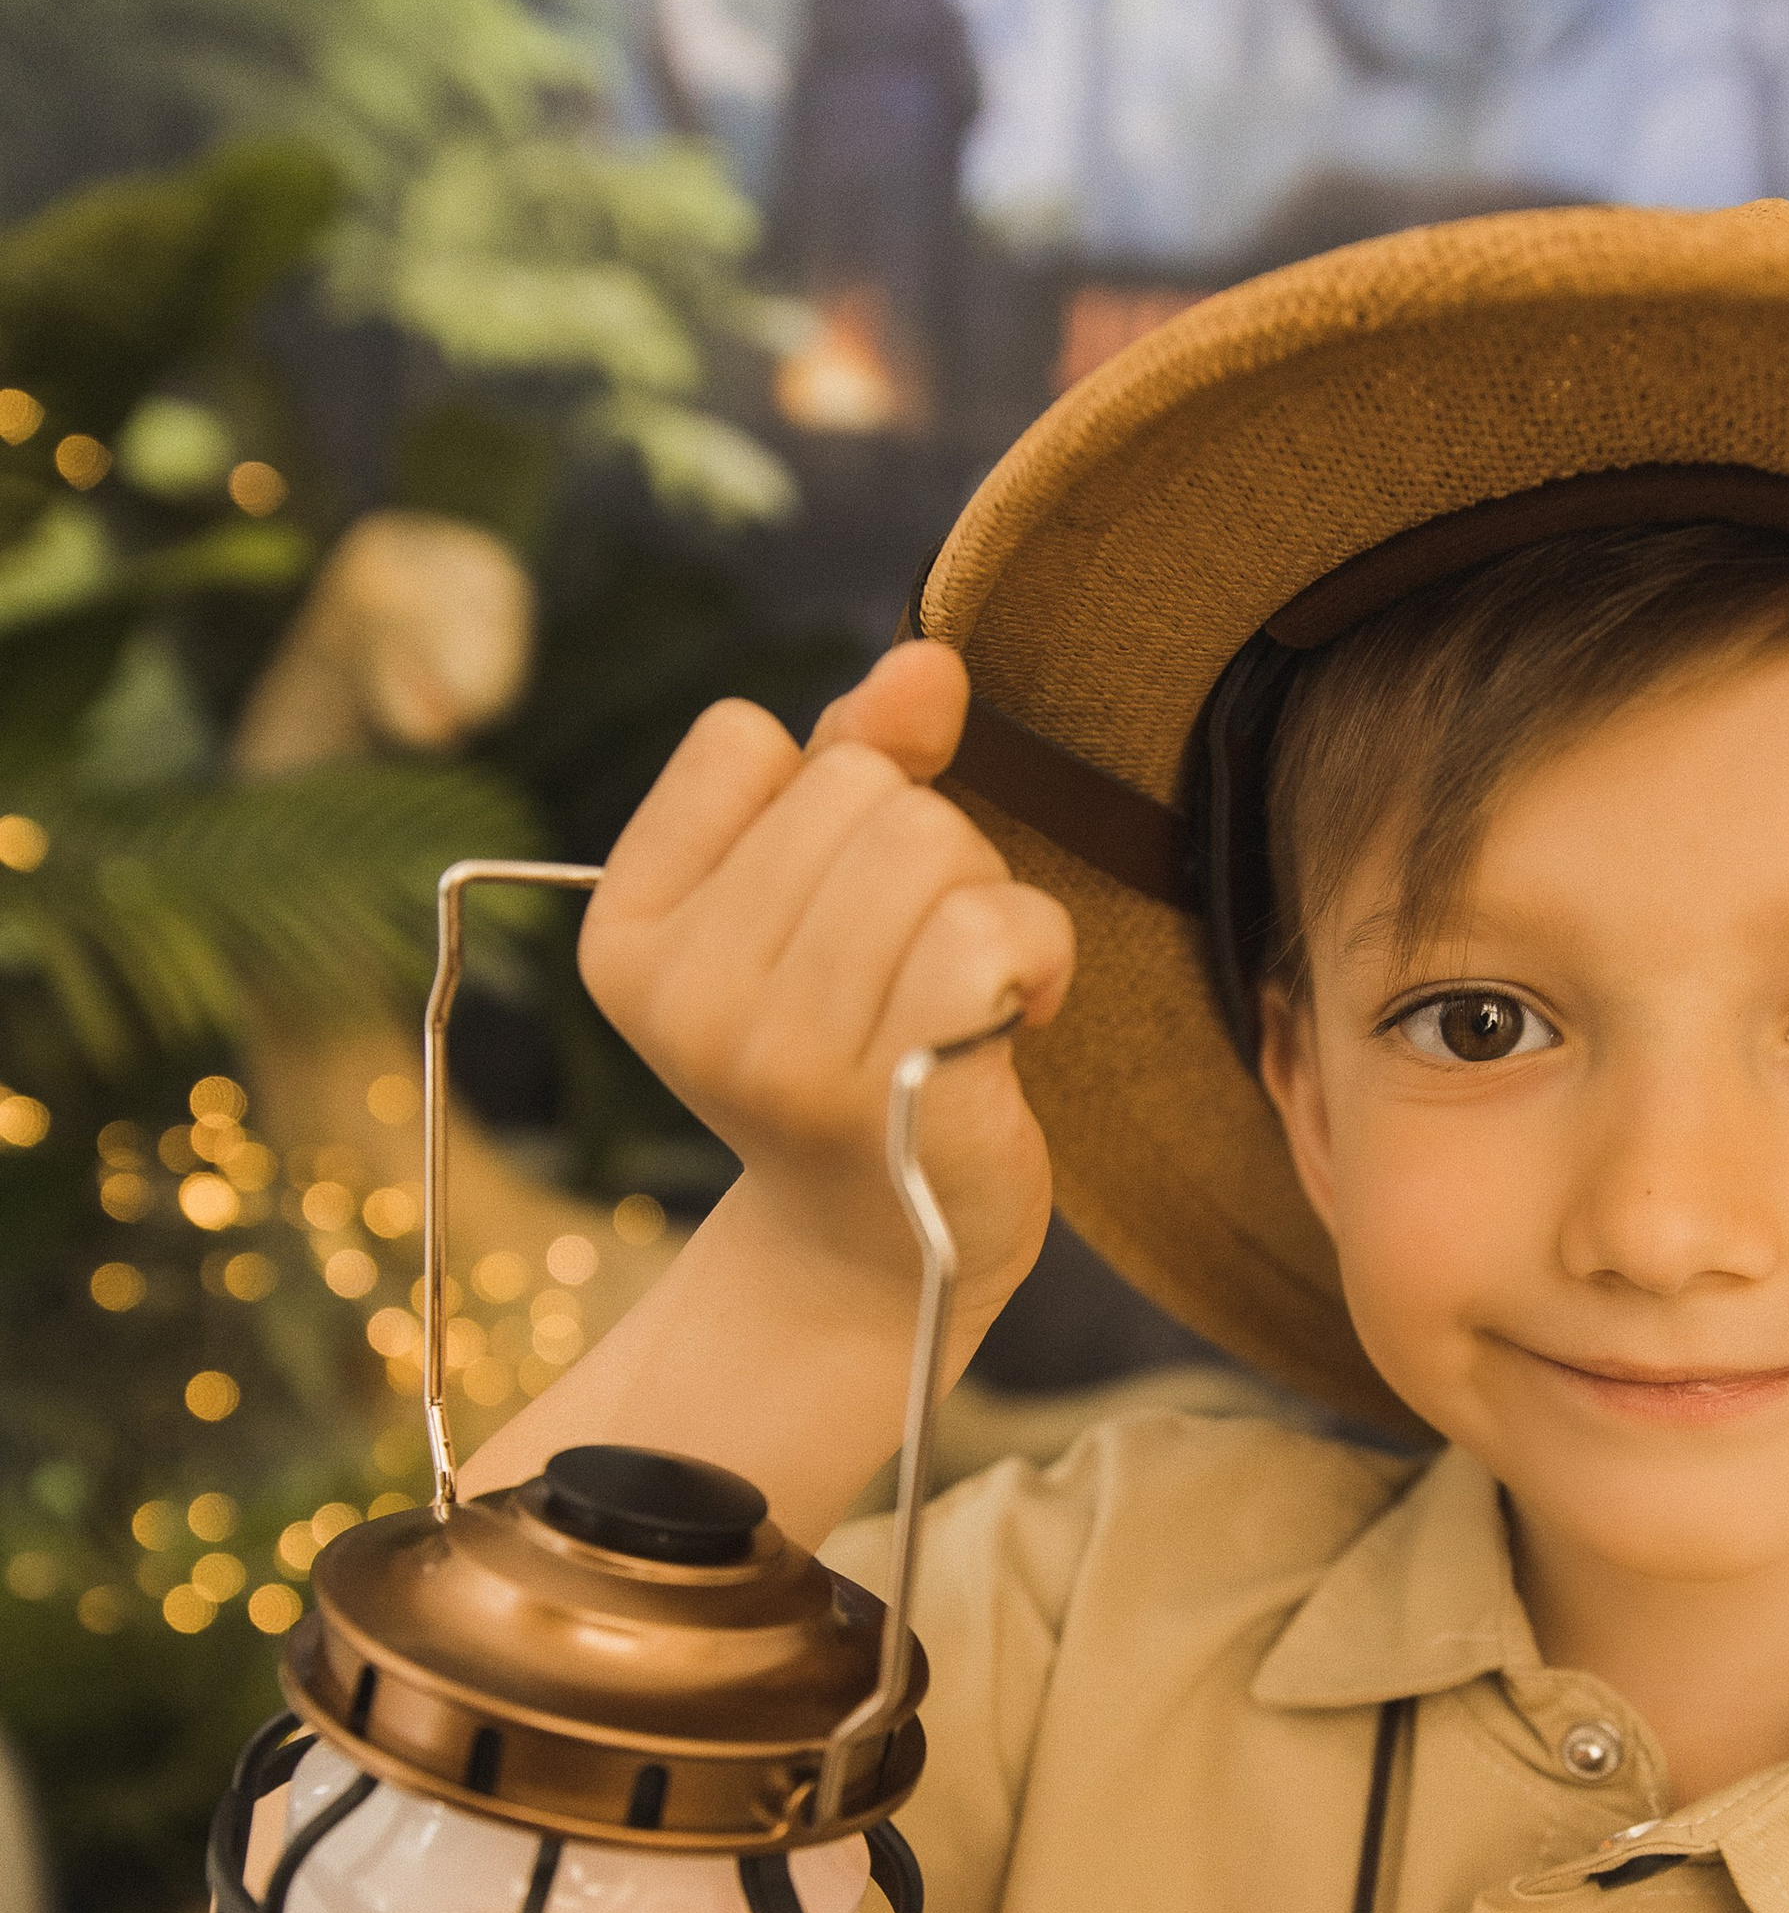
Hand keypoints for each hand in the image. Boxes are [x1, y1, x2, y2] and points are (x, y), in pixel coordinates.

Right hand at [577, 642, 1073, 1334]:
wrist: (876, 1251)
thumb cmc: (851, 1050)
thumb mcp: (820, 892)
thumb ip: (856, 757)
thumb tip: (929, 660)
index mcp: (625, 931)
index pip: (746, 741)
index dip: (829, 800)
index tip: (840, 912)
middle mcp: (685, 996)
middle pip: (860, 788)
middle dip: (925, 851)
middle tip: (916, 967)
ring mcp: (780, 1056)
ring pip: (932, 845)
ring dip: (986, 904)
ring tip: (957, 997)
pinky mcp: (892, 1096)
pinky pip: (995, 930)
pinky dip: (1038, 956)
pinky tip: (1011, 1022)